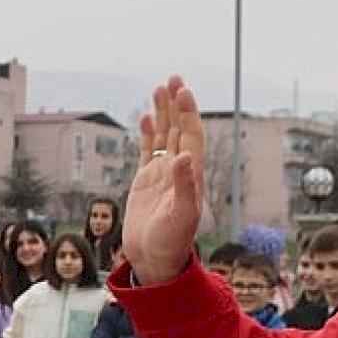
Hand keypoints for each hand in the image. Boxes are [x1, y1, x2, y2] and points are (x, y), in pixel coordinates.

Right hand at [124, 76, 204, 284]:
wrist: (155, 260)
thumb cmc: (172, 242)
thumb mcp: (180, 216)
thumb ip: (183, 186)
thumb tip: (183, 157)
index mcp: (190, 176)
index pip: (191, 137)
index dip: (188, 114)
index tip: (183, 91)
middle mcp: (178, 171)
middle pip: (179, 129)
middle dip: (177, 104)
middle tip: (174, 78)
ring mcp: (162, 174)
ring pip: (163, 136)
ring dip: (163, 113)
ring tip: (160, 88)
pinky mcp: (146, 181)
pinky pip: (148, 151)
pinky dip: (148, 134)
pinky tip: (146, 118)